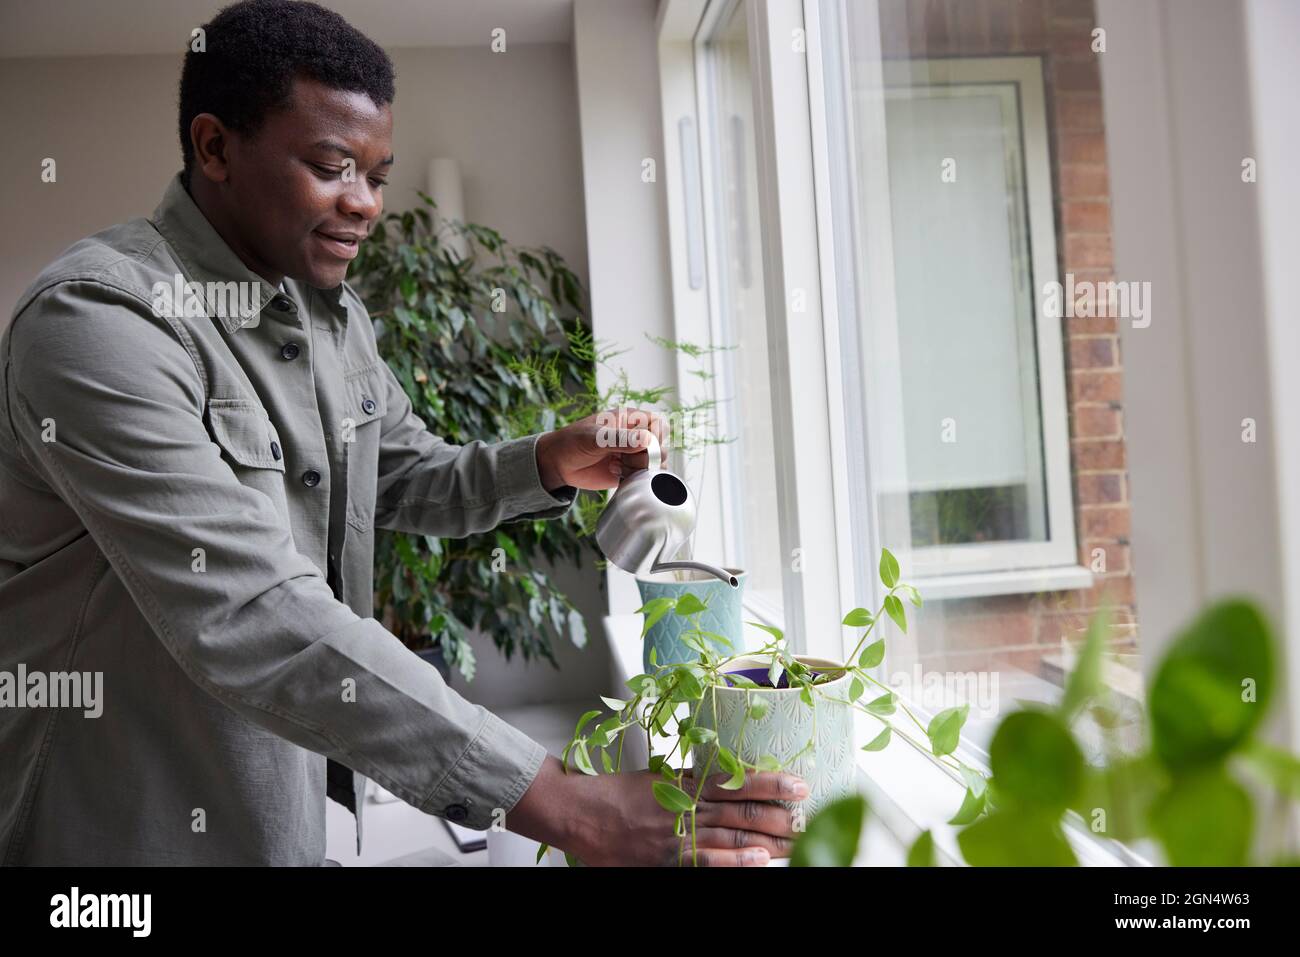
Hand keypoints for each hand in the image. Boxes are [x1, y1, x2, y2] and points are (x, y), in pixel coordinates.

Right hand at [509, 755, 808, 866]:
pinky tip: (760, 860)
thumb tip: (725, 780)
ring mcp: (678, 835)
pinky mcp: (668, 859)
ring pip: (734, 835)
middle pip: (744, 810)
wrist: (578, 812)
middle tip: (809, 816)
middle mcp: (686, 805)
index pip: (738, 780)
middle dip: (780, 815)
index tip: (799, 784)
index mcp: (685, 781)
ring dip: (769, 838)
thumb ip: (690, 782)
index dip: (771, 782)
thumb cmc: (614, 793)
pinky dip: (737, 861)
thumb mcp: (657, 777)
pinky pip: (708, 861)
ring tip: (798, 839)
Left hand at [535, 407, 668, 491]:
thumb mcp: (594, 438)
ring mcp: (632, 456)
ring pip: (655, 464)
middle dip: (647, 457)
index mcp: (629, 420)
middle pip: (660, 447)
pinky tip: (616, 475)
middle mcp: (634, 437)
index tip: (644, 445)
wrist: (557, 464)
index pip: (658, 424)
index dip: (657, 436)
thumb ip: (621, 439)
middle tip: (625, 459)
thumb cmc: (572, 442)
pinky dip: (634, 479)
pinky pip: (643, 478)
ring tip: (618, 467)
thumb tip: (647, 439)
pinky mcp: (628, 472)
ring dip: (640, 469)